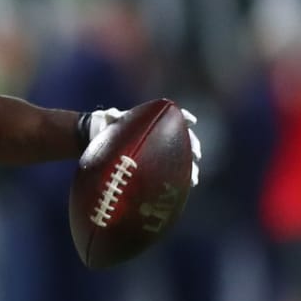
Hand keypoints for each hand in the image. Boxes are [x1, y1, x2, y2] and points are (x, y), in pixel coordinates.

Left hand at [86, 106, 201, 187]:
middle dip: (193, 146)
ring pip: (182, 156)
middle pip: (184, 138)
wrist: (103, 143)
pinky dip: (182, 177)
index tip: (192, 121)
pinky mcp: (158, 163)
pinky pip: (174, 169)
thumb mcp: (110, 122)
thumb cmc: (108, 128)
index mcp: (154, 119)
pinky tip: (188, 186)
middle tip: (197, 155)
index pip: (174, 116)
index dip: (185, 117)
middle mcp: (162, 133)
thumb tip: (108, 114)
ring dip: (191, 167)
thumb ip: (111, 118)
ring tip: (194, 179)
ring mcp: (162, 149)